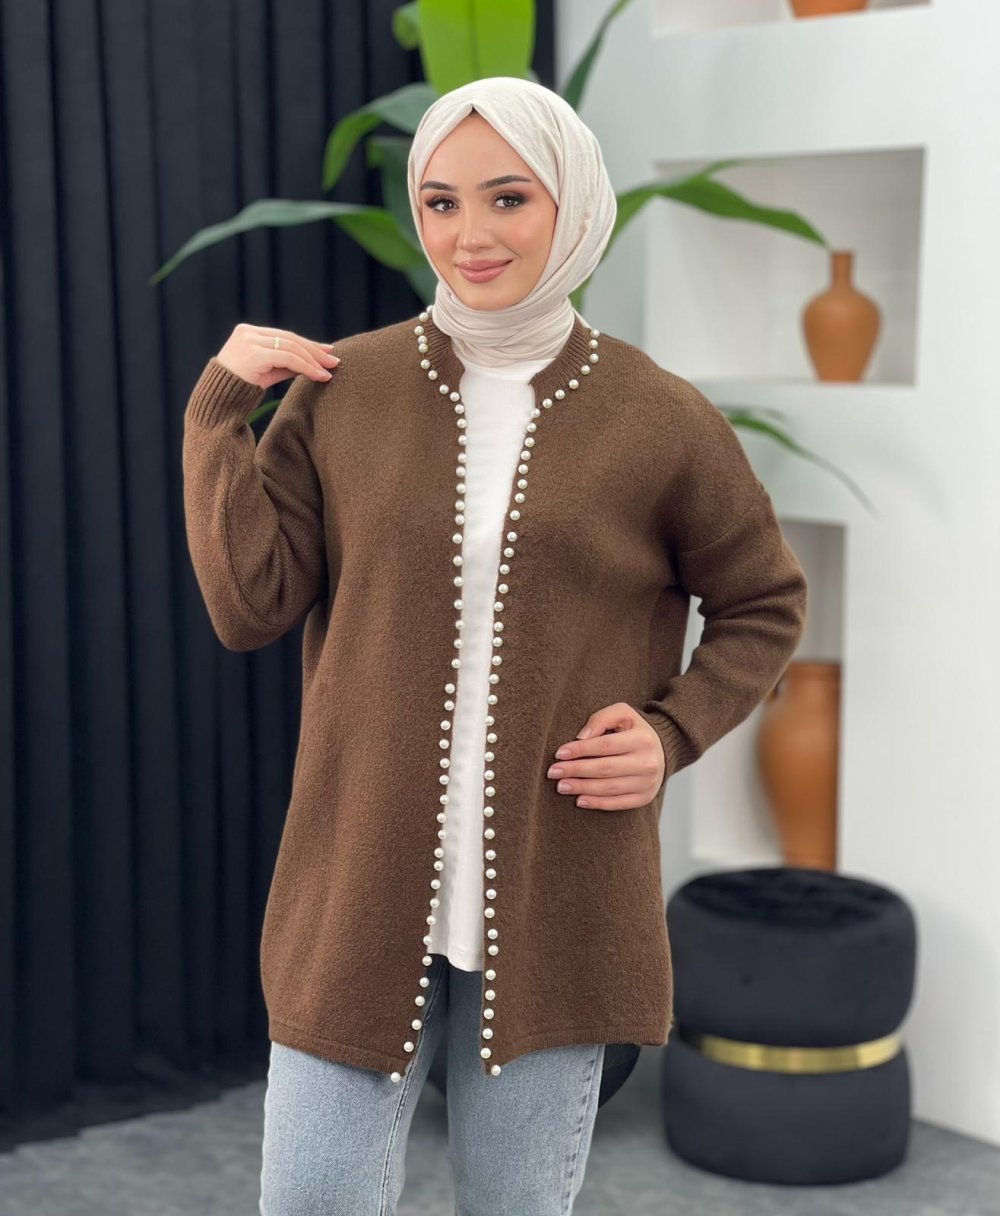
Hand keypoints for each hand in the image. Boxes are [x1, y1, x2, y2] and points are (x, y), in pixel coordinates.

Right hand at [215, 323, 340, 390]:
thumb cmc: (241, 389)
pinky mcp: (254, 354)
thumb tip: (314, 363)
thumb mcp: (267, 372)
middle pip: (290, 339)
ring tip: (329, 371)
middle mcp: (247, 333)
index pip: (284, 336)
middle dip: (314, 350)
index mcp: (248, 332)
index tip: (327, 352)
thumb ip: (286, 364)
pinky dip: (306, 367)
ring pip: (291, 347)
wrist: (218, 404)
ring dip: (313, 360)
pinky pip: (287, 358)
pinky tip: (318, 376)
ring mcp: (249, 341)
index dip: (307, 344)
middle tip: (334, 360)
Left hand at [545, 702, 664, 810]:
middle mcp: (648, 762)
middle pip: (605, 769)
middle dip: (575, 770)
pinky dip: (597, 803)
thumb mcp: (622, 714)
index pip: (604, 745)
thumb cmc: (633, 730)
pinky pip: (618, 803)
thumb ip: (601, 719)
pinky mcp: (645, 797)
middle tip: (553, 772)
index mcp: (642, 739)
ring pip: (609, 788)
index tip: (559, 753)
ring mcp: (648, 783)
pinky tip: (579, 800)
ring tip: (561, 786)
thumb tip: (581, 737)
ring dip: (581, 788)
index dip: (580, 750)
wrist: (661, 748)